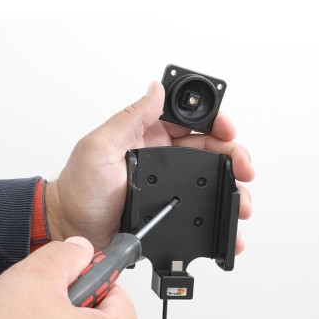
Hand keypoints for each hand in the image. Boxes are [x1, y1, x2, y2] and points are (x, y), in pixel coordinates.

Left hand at [47, 81, 253, 251]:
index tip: (228, 130)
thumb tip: (155, 89)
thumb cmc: (79, 190)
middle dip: (234, 156)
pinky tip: (227, 225)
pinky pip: (200, 209)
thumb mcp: (99, 147)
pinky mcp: (169, 209)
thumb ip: (129, 119)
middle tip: (245, 169)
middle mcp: (162, 157)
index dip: (215, 121)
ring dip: (232, 188)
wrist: (73, 229)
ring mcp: (168, 184)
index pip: (190, 119)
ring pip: (211, 179)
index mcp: (148, 134)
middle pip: (210, 149)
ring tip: (240, 202)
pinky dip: (217, 216)